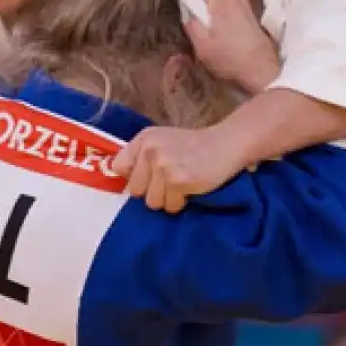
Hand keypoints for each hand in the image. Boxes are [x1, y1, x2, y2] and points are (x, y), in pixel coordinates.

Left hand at [112, 124, 247, 212]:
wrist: (227, 144)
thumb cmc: (196, 147)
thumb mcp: (164, 142)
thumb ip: (144, 158)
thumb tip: (127, 187)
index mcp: (144, 139)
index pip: (119, 167)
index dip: (133, 177)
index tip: (148, 179)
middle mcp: (149, 150)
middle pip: (135, 190)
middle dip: (152, 192)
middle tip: (171, 183)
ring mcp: (163, 165)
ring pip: (152, 202)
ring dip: (168, 200)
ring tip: (183, 186)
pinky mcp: (177, 181)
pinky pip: (170, 206)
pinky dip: (182, 202)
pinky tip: (192, 188)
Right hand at [183, 0, 279, 94]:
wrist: (261, 69)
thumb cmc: (229, 58)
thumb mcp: (202, 46)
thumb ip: (192, 27)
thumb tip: (189, 17)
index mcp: (221, 1)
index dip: (194, 3)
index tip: (193, 19)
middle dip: (208, 11)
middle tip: (205, 32)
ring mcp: (247, 7)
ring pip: (226, 7)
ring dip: (220, 18)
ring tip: (219, 38)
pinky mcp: (255, 18)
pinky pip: (236, 14)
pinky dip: (231, 22)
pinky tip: (231, 40)